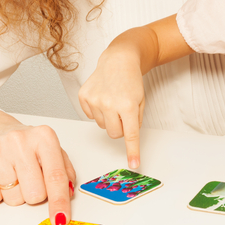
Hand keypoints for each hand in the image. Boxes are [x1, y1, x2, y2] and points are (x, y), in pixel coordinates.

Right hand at [0, 110, 75, 224]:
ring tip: (13, 176)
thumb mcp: (51, 151)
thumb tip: (68, 193)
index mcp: (44, 136)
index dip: (59, 202)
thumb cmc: (26, 145)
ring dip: (16, 194)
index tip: (61, 219)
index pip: (55, 177)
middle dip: (35, 195)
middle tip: (29, 180)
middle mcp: (20, 140)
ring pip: (13, 198)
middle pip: (35, 193)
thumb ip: (64, 172)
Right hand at [78, 50, 144, 169]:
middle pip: (114, 134)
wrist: (118, 60)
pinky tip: (103, 97)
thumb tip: (127, 138)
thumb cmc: (131, 81)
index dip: (132, 151)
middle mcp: (109, 104)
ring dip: (108, 118)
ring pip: (102, 126)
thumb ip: (136, 121)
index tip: (134, 164)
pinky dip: (97, 111)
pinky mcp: (84, 96)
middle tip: (123, 113)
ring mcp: (94, 100)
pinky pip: (90, 116)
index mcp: (127, 106)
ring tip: (112, 101)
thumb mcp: (140, 101)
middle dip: (120, 127)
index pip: (130, 135)